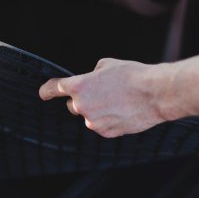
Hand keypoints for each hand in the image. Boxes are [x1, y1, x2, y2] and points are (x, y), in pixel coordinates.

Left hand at [39, 58, 171, 137]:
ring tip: (118, 100)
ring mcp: (93, 122)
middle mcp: (82, 106)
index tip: (43, 94)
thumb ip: (92, 74)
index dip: (46, 91)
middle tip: (102, 93)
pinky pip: (101, 125)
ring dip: (97, 110)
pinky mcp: (106, 133)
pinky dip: (108, 120)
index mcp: (79, 86)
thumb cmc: (133, 76)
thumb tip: (91, 80)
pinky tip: (123, 111)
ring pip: (88, 116)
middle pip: (72, 105)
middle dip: (82, 99)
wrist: (156, 94)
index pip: (54, 89)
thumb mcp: (107, 65)